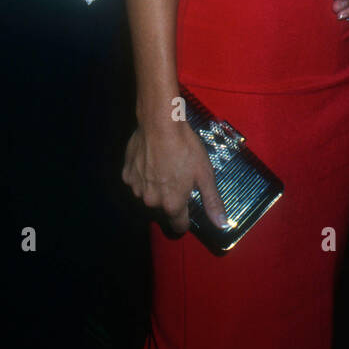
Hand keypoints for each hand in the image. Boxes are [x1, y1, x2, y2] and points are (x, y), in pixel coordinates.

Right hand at [122, 107, 227, 234]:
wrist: (160, 123)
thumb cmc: (185, 148)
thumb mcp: (205, 174)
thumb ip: (212, 201)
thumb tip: (222, 225)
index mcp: (172, 204)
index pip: (179, 225)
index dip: (185, 219)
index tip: (188, 208)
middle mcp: (151, 201)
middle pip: (163, 209)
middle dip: (170, 199)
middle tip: (178, 178)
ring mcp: (136, 188)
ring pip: (149, 195)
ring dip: (155, 188)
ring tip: (164, 168)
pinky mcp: (126, 174)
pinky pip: (137, 181)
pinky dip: (143, 175)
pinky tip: (151, 161)